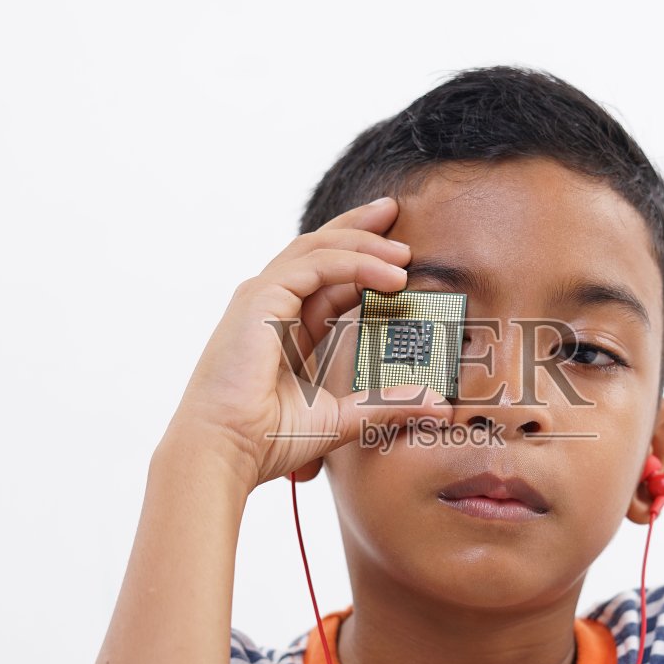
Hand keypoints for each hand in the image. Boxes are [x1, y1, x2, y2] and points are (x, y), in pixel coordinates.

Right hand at [161, 196, 453, 492]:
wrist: (224, 450)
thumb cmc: (266, 441)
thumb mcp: (341, 418)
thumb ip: (387, 405)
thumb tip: (439, 404)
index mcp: (284, 328)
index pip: (327, 278)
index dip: (363, 260)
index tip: (401, 256)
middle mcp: (270, 305)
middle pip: (319, 249)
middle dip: (360, 229)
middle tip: (397, 213)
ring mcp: (262, 297)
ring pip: (319, 249)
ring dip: (365, 244)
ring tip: (405, 253)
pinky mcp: (260, 298)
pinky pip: (316, 265)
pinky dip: (356, 263)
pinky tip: (391, 275)